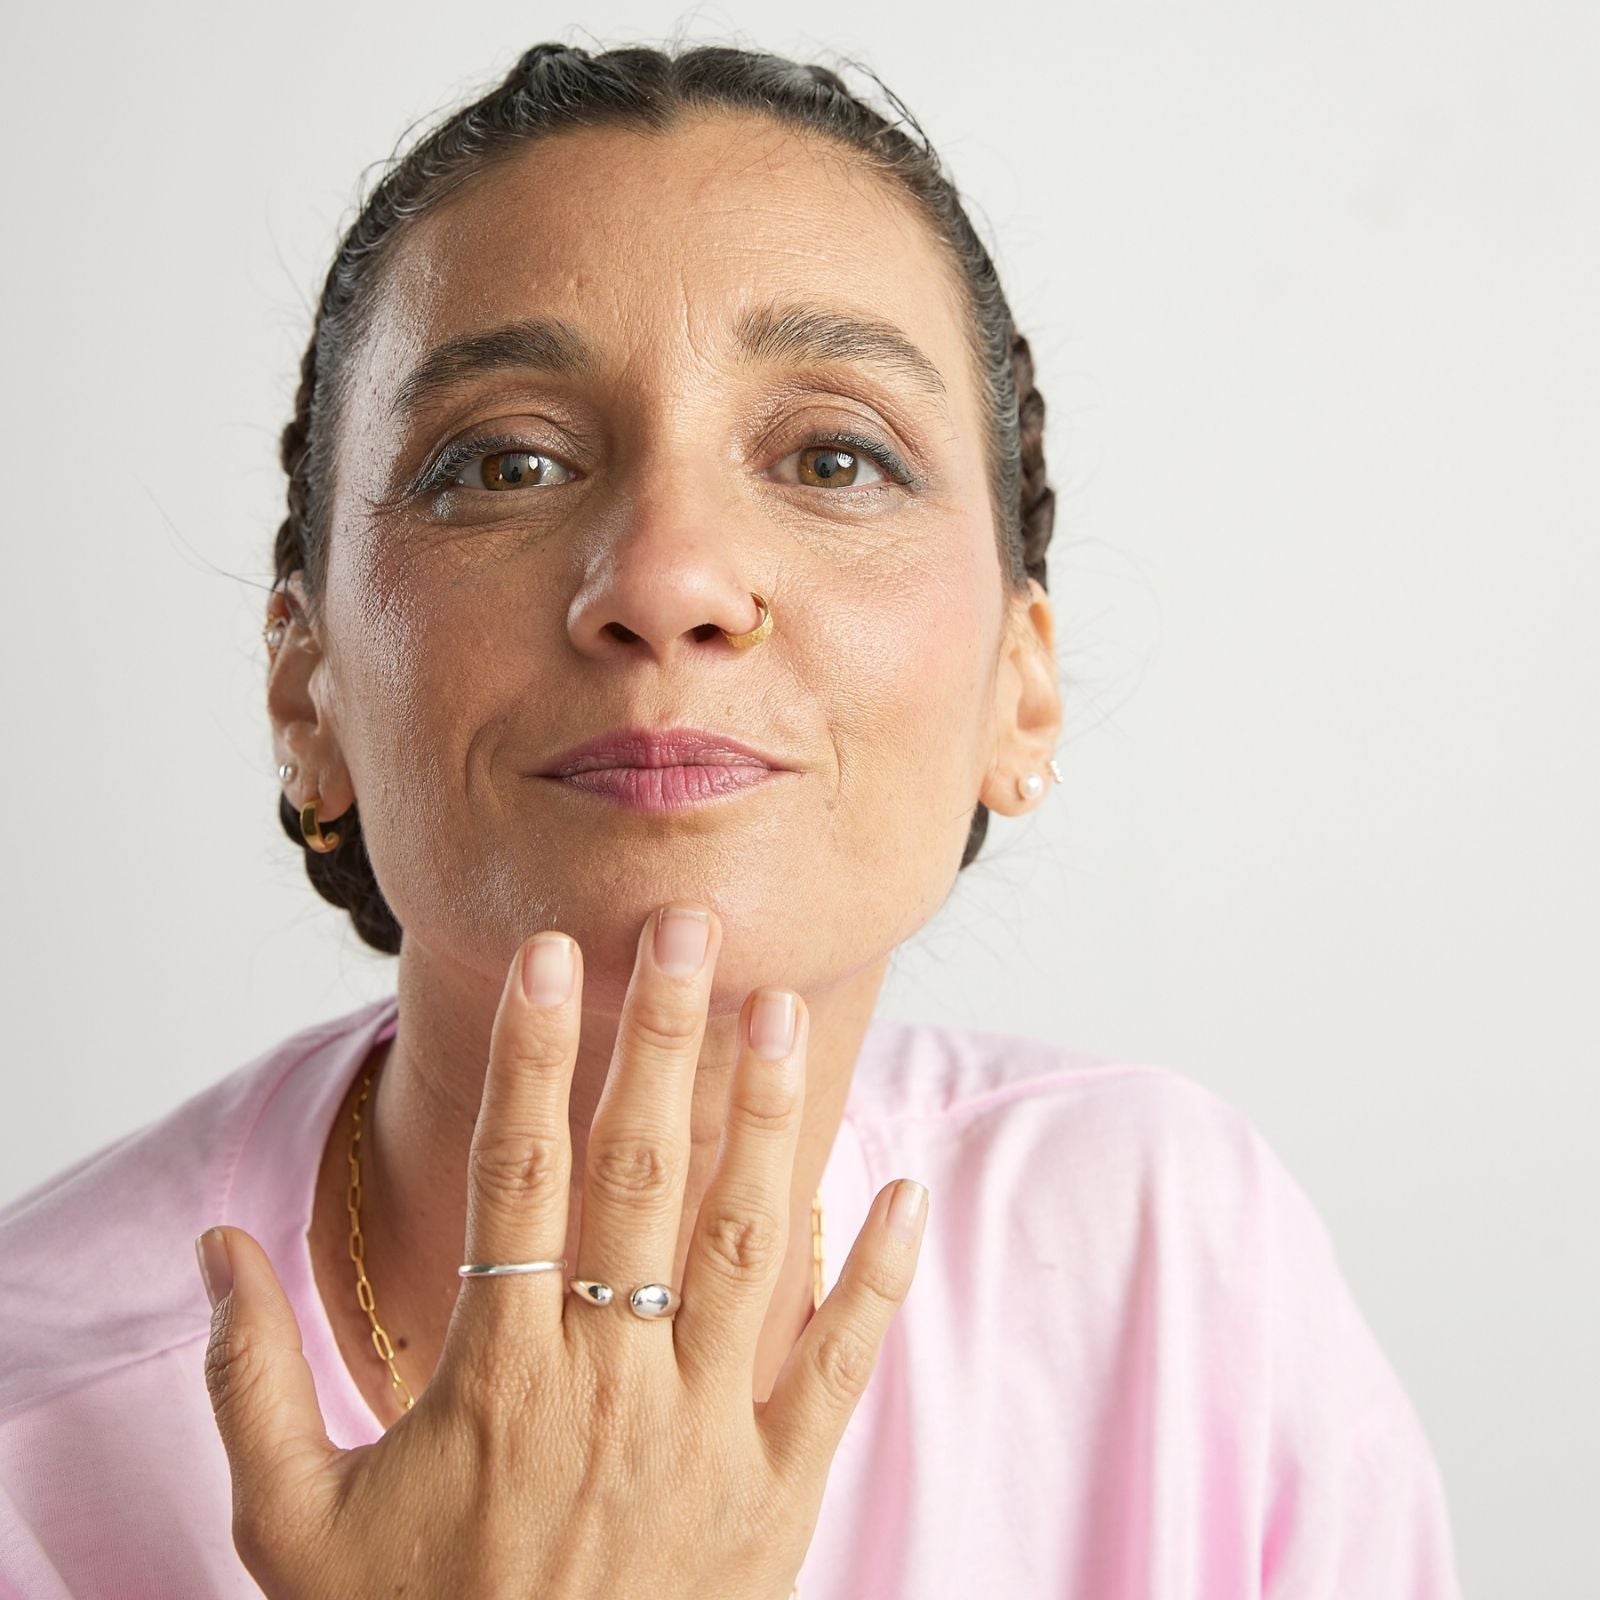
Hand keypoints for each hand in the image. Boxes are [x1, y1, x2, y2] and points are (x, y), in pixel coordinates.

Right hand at [196, 903, 928, 1598]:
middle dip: (660, 1042)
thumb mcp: (293, 1531)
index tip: (553, 954)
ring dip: (767, 1119)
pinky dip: (877, 1275)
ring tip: (783, 1012)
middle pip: (639, 1178)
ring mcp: (704, 1436)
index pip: (516, 1177)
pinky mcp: (775, 1493)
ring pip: (749, 1245)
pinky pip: (837, 1367)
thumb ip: (249, 1382)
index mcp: (496, 1380)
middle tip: (687, 929)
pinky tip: (901, 1185)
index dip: (535, 1057)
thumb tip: (219, 1246)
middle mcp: (608, 1386)